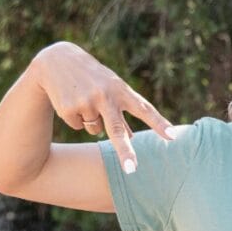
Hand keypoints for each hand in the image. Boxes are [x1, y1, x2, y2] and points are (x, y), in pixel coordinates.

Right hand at [29, 41, 175, 173]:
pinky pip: (79, 126)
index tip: (173, 137)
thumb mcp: (111, 89)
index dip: (159, 124)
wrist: (57, 60)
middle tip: (133, 170)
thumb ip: (122, 112)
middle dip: (125, 152)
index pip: (145, 110)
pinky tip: (71, 100)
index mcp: (121, 90)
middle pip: (117, 130)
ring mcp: (86, 102)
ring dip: (92, 121)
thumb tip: (132, 137)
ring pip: (96, 130)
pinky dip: (76, 118)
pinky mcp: (69, 108)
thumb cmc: (94, 77)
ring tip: (85, 99)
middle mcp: (105, 96)